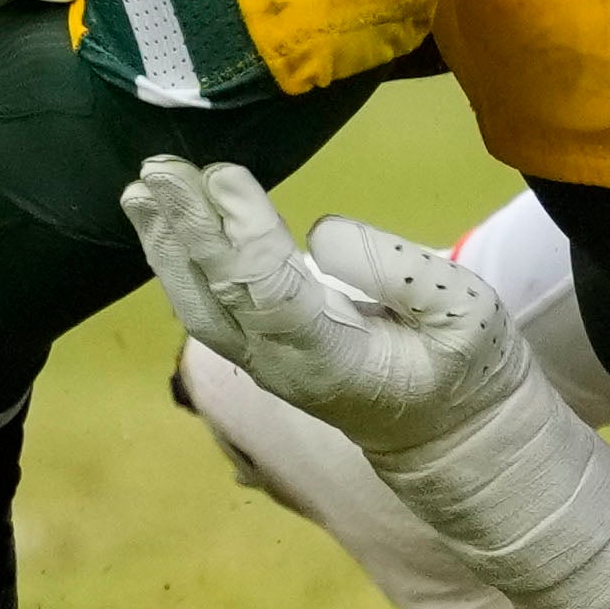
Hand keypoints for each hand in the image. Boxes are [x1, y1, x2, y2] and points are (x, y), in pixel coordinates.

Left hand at [123, 159, 535, 458]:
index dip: (244, 234)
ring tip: (143, 189)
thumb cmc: (466, 372)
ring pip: (199, 307)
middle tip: (159, 169)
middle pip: (220, 296)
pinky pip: (206, 306)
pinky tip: (164, 221)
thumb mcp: (465, 315)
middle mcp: (283, 368)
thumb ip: (397, 273)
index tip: (222, 174)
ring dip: (168, 245)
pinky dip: (179, 261)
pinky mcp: (259, 351)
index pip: (272, 293)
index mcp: (336, 362)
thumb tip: (321, 234)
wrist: (452, 439)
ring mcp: (264, 365)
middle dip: (187, 230)